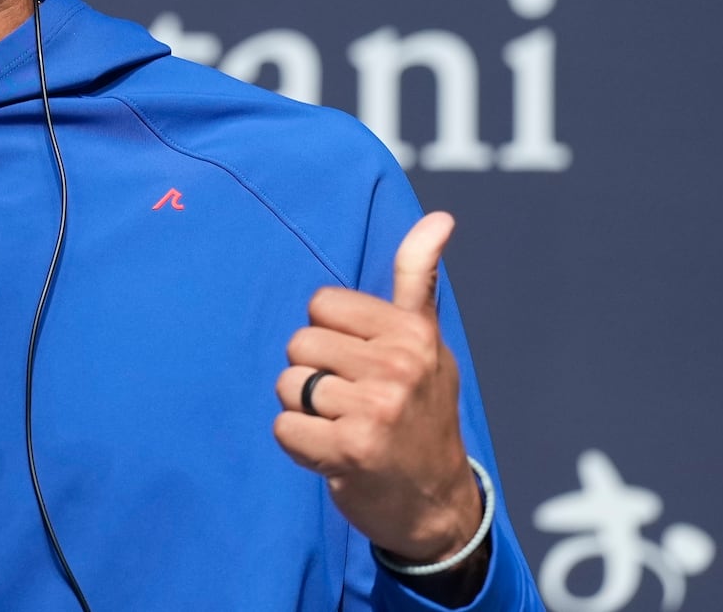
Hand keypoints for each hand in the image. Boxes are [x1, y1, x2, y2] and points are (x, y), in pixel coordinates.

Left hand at [273, 212, 480, 563]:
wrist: (438, 504)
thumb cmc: (422, 412)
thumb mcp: (427, 343)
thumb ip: (418, 279)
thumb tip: (439, 218)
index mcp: (411, 333)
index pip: (321, 304)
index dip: (330, 336)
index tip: (360, 365)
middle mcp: (398, 367)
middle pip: (298, 343)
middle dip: (312, 374)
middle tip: (349, 402)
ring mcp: (376, 409)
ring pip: (287, 383)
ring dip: (304, 411)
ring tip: (342, 427)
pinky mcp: (350, 450)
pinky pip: (283, 426)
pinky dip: (298, 444)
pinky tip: (331, 454)